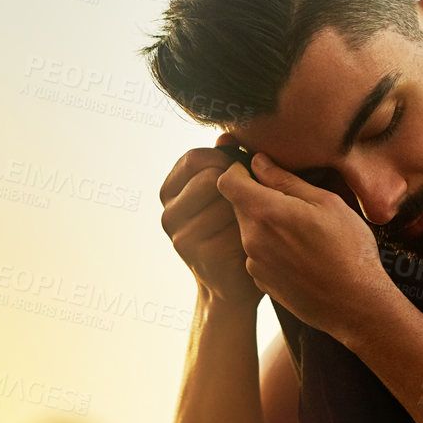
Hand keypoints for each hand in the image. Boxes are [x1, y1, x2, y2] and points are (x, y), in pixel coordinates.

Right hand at [158, 138, 261, 307]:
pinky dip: (251, 227)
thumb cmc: (234, 231)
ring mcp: (181, 237)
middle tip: (253, 197)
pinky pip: (235, 224)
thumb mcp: (225, 194)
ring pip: (224, 199)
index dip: (223, 159)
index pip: (193, 159)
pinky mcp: (202, 255)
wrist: (234, 286)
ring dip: (246, 205)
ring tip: (253, 219)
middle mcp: (168, 215)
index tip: (243, 171)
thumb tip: (226, 136)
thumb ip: (224, 164)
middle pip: (208, 177)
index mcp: (169, 194)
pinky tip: (254, 238)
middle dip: (236, 182)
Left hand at [214, 147, 391, 340]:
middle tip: (290, 200)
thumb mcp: (327, 203)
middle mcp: (251, 238)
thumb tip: (258, 162)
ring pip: (248, 229)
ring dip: (265, 223)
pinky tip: (298, 254)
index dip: (238, 170)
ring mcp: (253, 262)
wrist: (355, 305)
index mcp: (266, 213)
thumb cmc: (349, 250)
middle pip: (238, 205)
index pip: (227, 181)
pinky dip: (270, 247)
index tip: (257, 170)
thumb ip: (286, 181)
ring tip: (300, 230)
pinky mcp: (260, 280)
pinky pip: (256, 253)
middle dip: (256, 196)